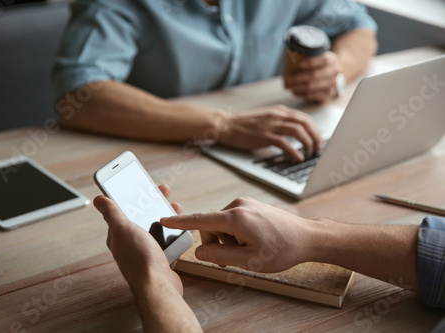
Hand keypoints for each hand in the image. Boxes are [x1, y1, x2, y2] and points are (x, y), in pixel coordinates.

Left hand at [94, 184, 182, 294]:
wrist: (159, 287)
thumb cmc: (139, 259)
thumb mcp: (123, 229)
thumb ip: (112, 213)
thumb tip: (98, 200)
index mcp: (119, 234)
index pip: (122, 209)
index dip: (131, 195)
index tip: (140, 183)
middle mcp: (131, 243)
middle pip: (142, 216)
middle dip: (152, 202)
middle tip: (163, 191)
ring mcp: (147, 251)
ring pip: (157, 227)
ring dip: (165, 216)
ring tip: (175, 207)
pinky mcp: (161, 259)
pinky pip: (168, 241)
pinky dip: (174, 233)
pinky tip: (180, 227)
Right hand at [161, 197, 313, 272]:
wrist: (307, 237)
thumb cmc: (282, 249)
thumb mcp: (249, 261)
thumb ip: (220, 255)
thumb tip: (199, 252)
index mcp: (236, 218)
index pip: (200, 220)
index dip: (180, 222)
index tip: (164, 219)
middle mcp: (238, 205)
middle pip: (210, 226)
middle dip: (217, 244)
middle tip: (235, 258)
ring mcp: (245, 203)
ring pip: (221, 225)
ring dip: (228, 239)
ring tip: (249, 249)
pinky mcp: (250, 205)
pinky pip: (232, 220)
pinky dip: (235, 233)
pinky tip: (252, 241)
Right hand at [217, 104, 322, 160]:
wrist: (226, 125)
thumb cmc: (244, 125)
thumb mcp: (265, 118)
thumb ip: (280, 122)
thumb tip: (296, 132)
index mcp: (279, 111)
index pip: (304, 117)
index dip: (315, 129)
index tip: (318, 140)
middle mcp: (277, 115)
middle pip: (305, 123)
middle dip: (316, 136)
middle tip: (318, 148)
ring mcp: (271, 125)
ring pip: (298, 131)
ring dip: (308, 143)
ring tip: (310, 153)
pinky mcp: (264, 136)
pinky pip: (285, 143)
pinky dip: (294, 151)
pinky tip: (298, 158)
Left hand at [283, 51, 341, 102]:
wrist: (332, 77)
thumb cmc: (319, 65)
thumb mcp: (318, 57)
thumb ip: (307, 54)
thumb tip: (288, 50)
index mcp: (332, 59)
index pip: (324, 59)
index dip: (312, 62)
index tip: (299, 64)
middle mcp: (335, 71)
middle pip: (315, 75)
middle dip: (298, 78)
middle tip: (286, 78)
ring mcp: (332, 84)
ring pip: (312, 86)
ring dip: (297, 87)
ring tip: (287, 86)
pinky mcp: (328, 95)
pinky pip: (313, 95)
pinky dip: (301, 94)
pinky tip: (294, 92)